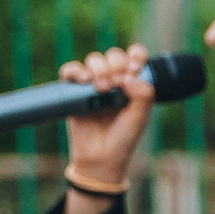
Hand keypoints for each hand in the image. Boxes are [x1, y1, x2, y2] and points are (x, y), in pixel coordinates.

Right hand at [61, 43, 156, 182]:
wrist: (102, 158)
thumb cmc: (123, 138)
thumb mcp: (140, 117)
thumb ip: (143, 95)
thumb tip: (130, 75)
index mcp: (132, 83)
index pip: (135, 56)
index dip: (135, 55)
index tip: (134, 69)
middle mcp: (113, 80)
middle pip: (114, 56)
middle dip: (117, 65)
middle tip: (118, 85)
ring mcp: (93, 84)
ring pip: (94, 59)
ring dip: (100, 69)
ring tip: (102, 89)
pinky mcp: (74, 91)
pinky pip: (71, 71)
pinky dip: (76, 71)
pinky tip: (84, 81)